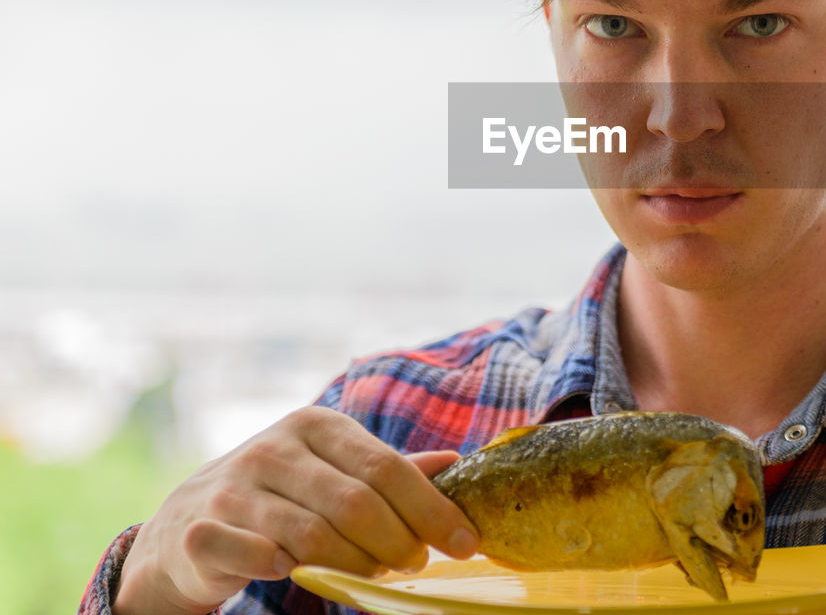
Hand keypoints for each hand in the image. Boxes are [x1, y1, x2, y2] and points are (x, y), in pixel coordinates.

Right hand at [113, 406, 478, 614]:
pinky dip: (283, 569)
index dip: (431, 508)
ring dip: (354, 564)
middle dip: (397, 542)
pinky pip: (255, 556)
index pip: (385, 466)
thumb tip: (454, 463)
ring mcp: (234, 487)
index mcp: (316, 425)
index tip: (465, 543)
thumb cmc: (281, 496)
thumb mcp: (335, 470)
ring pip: (313, 535)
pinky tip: (295, 573)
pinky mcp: (201, 529)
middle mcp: (275, 448)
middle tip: (414, 565)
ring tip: (371, 574)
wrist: (185, 524)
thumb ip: (390, 470)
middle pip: (355, 502)